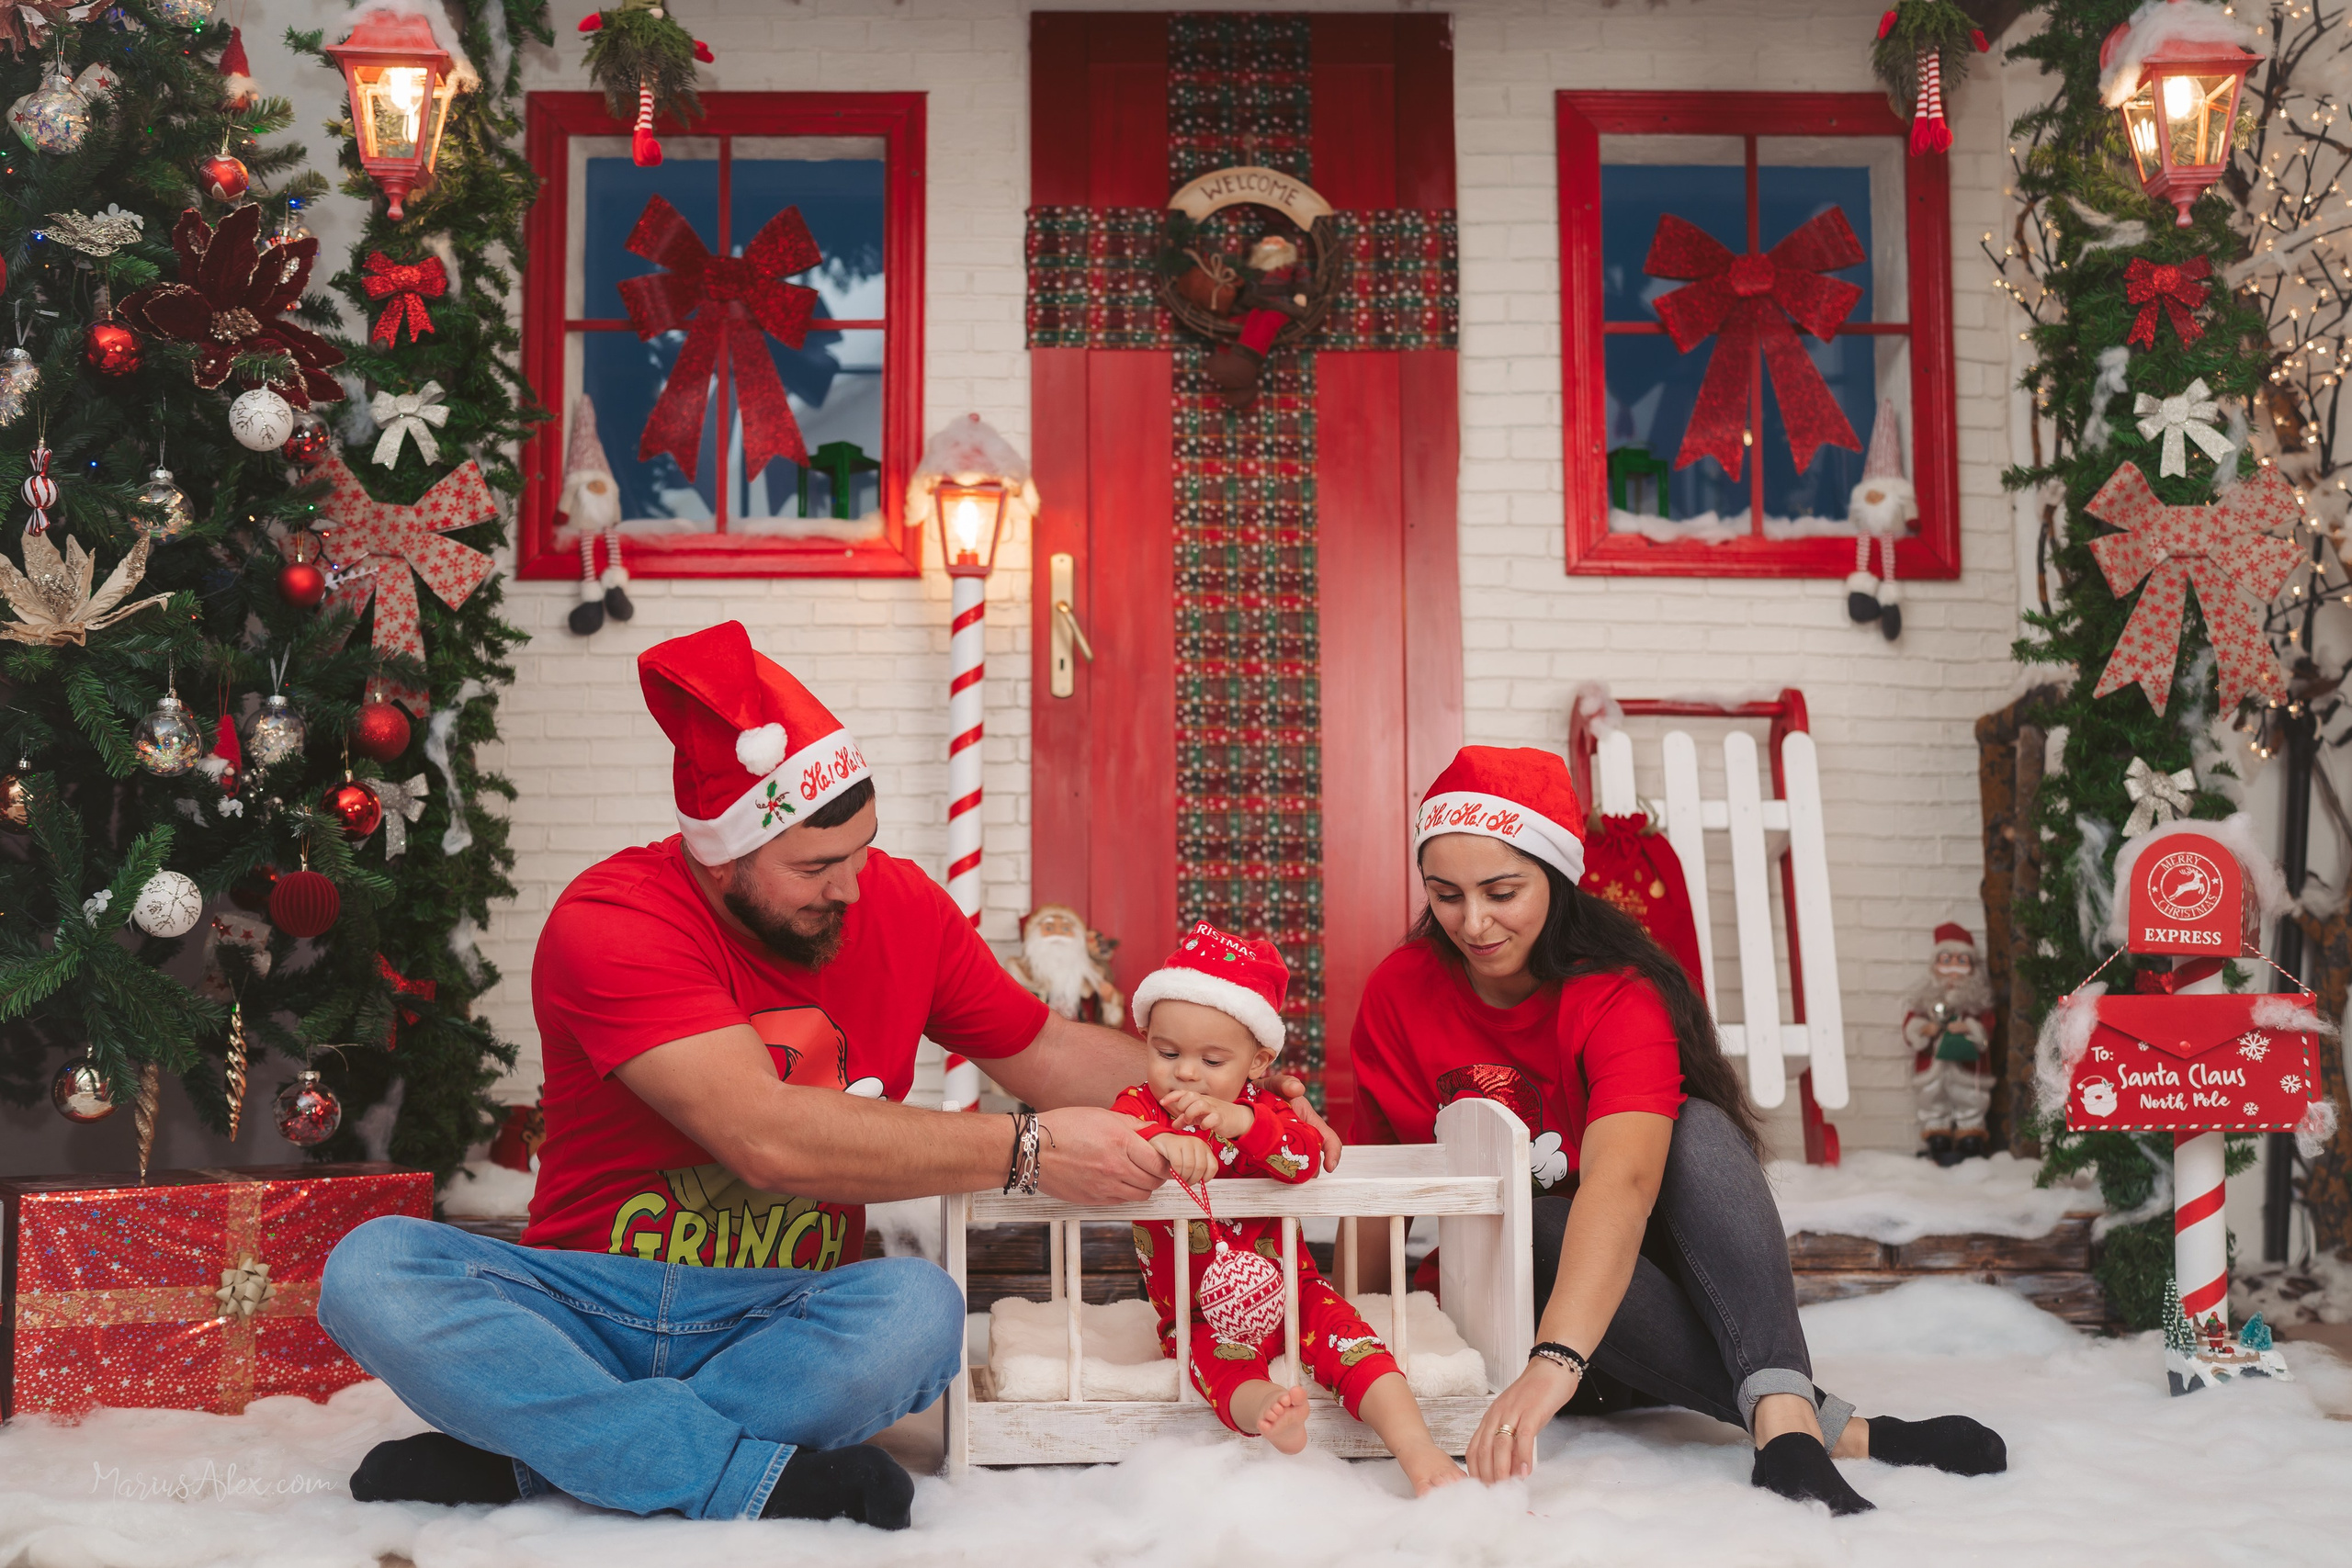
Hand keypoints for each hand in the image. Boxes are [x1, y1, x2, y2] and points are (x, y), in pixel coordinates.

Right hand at [1036, 1106, 1167, 1203]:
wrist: (1033, 1149)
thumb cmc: (1064, 1127)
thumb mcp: (1103, 1116)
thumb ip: (1134, 1126)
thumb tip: (1156, 1133)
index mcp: (1121, 1142)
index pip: (1160, 1162)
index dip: (1167, 1161)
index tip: (1165, 1157)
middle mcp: (1116, 1168)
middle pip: (1154, 1181)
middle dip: (1158, 1174)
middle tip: (1153, 1165)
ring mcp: (1105, 1187)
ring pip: (1142, 1195)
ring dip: (1144, 1185)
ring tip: (1136, 1173)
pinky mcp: (1094, 1200)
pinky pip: (1122, 1201)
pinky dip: (1126, 1192)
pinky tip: (1119, 1179)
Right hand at [1151, 1132, 1217, 1183]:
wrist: (1162, 1142)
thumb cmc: (1178, 1154)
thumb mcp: (1192, 1161)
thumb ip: (1199, 1170)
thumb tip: (1201, 1182)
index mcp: (1205, 1148)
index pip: (1213, 1166)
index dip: (1207, 1177)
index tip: (1200, 1181)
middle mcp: (1198, 1143)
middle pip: (1200, 1167)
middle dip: (1193, 1179)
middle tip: (1187, 1182)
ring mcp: (1186, 1142)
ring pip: (1189, 1166)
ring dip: (1184, 1177)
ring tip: (1180, 1177)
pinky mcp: (1173, 1145)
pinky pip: (1177, 1164)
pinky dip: (1176, 1172)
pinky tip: (1173, 1172)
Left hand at [1161, 1088, 1248, 1139]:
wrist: (1238, 1119)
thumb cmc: (1217, 1116)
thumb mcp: (1199, 1117)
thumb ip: (1186, 1119)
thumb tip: (1173, 1124)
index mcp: (1199, 1099)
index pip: (1183, 1093)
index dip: (1172, 1096)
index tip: (1162, 1102)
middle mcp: (1206, 1101)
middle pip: (1190, 1096)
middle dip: (1183, 1106)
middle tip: (1185, 1116)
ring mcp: (1214, 1109)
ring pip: (1200, 1104)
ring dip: (1192, 1113)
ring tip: (1192, 1122)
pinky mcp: (1222, 1118)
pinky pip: (1212, 1118)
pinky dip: (1206, 1123)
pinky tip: (1204, 1127)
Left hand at [1268, 1072, 1342, 1169]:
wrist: (1242, 1101)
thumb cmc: (1265, 1092)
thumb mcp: (1275, 1084)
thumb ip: (1285, 1083)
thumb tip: (1298, 1089)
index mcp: (1309, 1122)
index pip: (1329, 1139)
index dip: (1333, 1153)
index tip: (1329, 1167)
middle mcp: (1302, 1137)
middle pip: (1313, 1158)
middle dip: (1309, 1168)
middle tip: (1296, 1171)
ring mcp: (1287, 1148)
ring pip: (1296, 1166)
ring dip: (1291, 1170)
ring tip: (1279, 1169)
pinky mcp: (1272, 1156)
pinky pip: (1278, 1168)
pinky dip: (1275, 1170)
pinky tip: (1265, 1167)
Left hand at [1466, 1358, 1578, 1483]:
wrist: (1551, 1369)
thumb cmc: (1534, 1395)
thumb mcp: (1517, 1418)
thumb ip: (1511, 1440)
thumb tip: (1510, 1468)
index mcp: (1490, 1416)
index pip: (1474, 1447)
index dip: (1476, 1470)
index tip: (1481, 1488)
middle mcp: (1497, 1414)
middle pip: (1484, 1448)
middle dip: (1486, 1474)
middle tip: (1493, 1493)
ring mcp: (1514, 1412)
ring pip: (1500, 1444)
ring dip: (1502, 1468)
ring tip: (1506, 1486)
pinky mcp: (1532, 1411)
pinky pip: (1524, 1436)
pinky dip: (1523, 1455)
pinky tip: (1526, 1470)